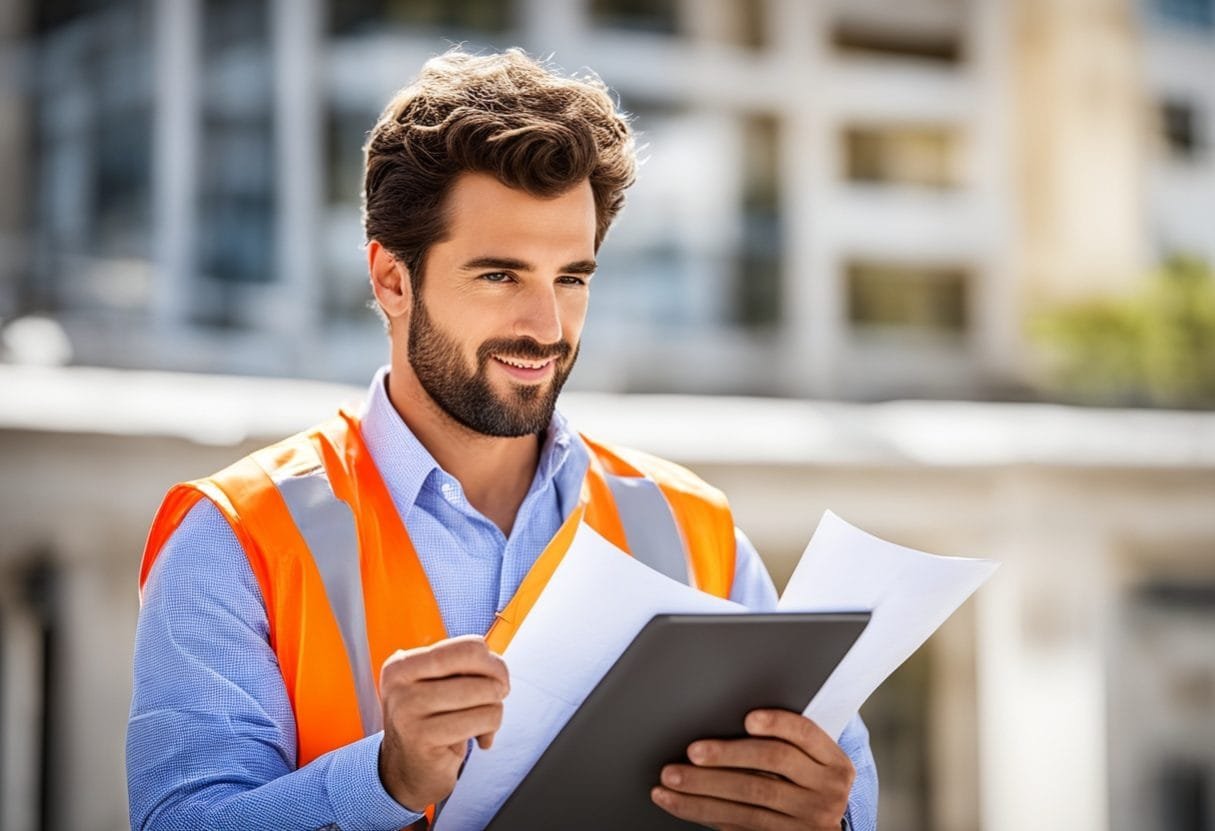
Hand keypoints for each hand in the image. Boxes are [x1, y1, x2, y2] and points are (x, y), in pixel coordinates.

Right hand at [377, 634, 509, 810]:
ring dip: (494, 711)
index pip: (466, 647)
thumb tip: (497, 666)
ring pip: (485, 693)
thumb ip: (464, 669)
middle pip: (476, 664)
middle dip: (498, 683)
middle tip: (496, 699)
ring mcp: (407, 709)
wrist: (408, 773)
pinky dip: (489, 730)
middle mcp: (400, 683)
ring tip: (481, 724)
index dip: (492, 662)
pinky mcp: (422, 737)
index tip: (495, 678)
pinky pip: (481, 721)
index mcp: (403, 664)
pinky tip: (477, 740)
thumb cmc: (432, 724)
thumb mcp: (438, 687)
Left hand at [651, 709, 853, 830]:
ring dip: (703, 789)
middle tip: (692, 752)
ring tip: (671, 780)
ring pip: (750, 800)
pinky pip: (738, 825)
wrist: (825, 825)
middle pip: (772, 765)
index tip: (748, 719)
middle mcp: (826, 791)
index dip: (778, 724)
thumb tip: (726, 717)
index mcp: (834, 762)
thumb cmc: (807, 779)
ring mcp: (806, 820)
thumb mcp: (813, 760)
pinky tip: (680, 802)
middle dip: (727, 756)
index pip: (806, 734)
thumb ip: (785, 741)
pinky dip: (704, 812)